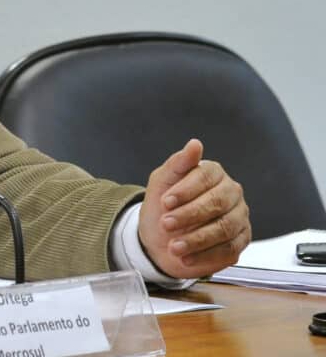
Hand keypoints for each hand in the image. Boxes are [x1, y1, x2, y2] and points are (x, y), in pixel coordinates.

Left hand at [138, 138, 250, 278]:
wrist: (161, 238)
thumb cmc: (163, 206)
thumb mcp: (162, 181)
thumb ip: (178, 163)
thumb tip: (195, 144)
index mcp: (214, 173)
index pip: (206, 176)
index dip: (185, 190)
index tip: (165, 201)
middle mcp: (231, 193)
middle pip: (217, 203)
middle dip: (189, 215)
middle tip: (166, 224)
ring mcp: (239, 218)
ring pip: (224, 228)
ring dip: (196, 239)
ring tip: (174, 246)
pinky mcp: (240, 241)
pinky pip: (228, 250)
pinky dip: (204, 256)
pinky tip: (185, 257)